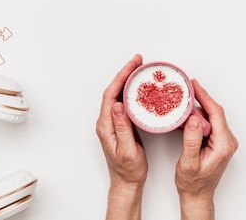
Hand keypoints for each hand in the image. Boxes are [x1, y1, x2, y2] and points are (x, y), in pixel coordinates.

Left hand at [96, 54, 146, 219]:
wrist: (127, 183)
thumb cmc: (128, 170)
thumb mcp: (127, 149)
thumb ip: (122, 127)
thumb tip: (118, 105)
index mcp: (106, 125)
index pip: (111, 94)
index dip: (121, 77)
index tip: (132, 66)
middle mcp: (106, 122)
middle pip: (114, 90)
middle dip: (125, 73)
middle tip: (138, 62)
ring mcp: (112, 123)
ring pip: (118, 95)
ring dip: (128, 81)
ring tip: (139, 70)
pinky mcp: (120, 125)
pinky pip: (124, 103)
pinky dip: (131, 92)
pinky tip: (140, 89)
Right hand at [175, 79, 237, 219]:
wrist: (198, 195)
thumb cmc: (193, 183)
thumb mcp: (188, 162)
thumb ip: (192, 140)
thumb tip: (194, 119)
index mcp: (223, 145)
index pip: (215, 113)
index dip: (205, 96)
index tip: (194, 85)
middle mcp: (227, 141)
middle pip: (215, 112)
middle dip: (201, 99)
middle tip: (187, 89)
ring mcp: (224, 141)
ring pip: (212, 117)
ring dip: (199, 108)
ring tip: (185, 100)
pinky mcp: (219, 142)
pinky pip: (210, 124)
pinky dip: (199, 117)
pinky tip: (188, 115)